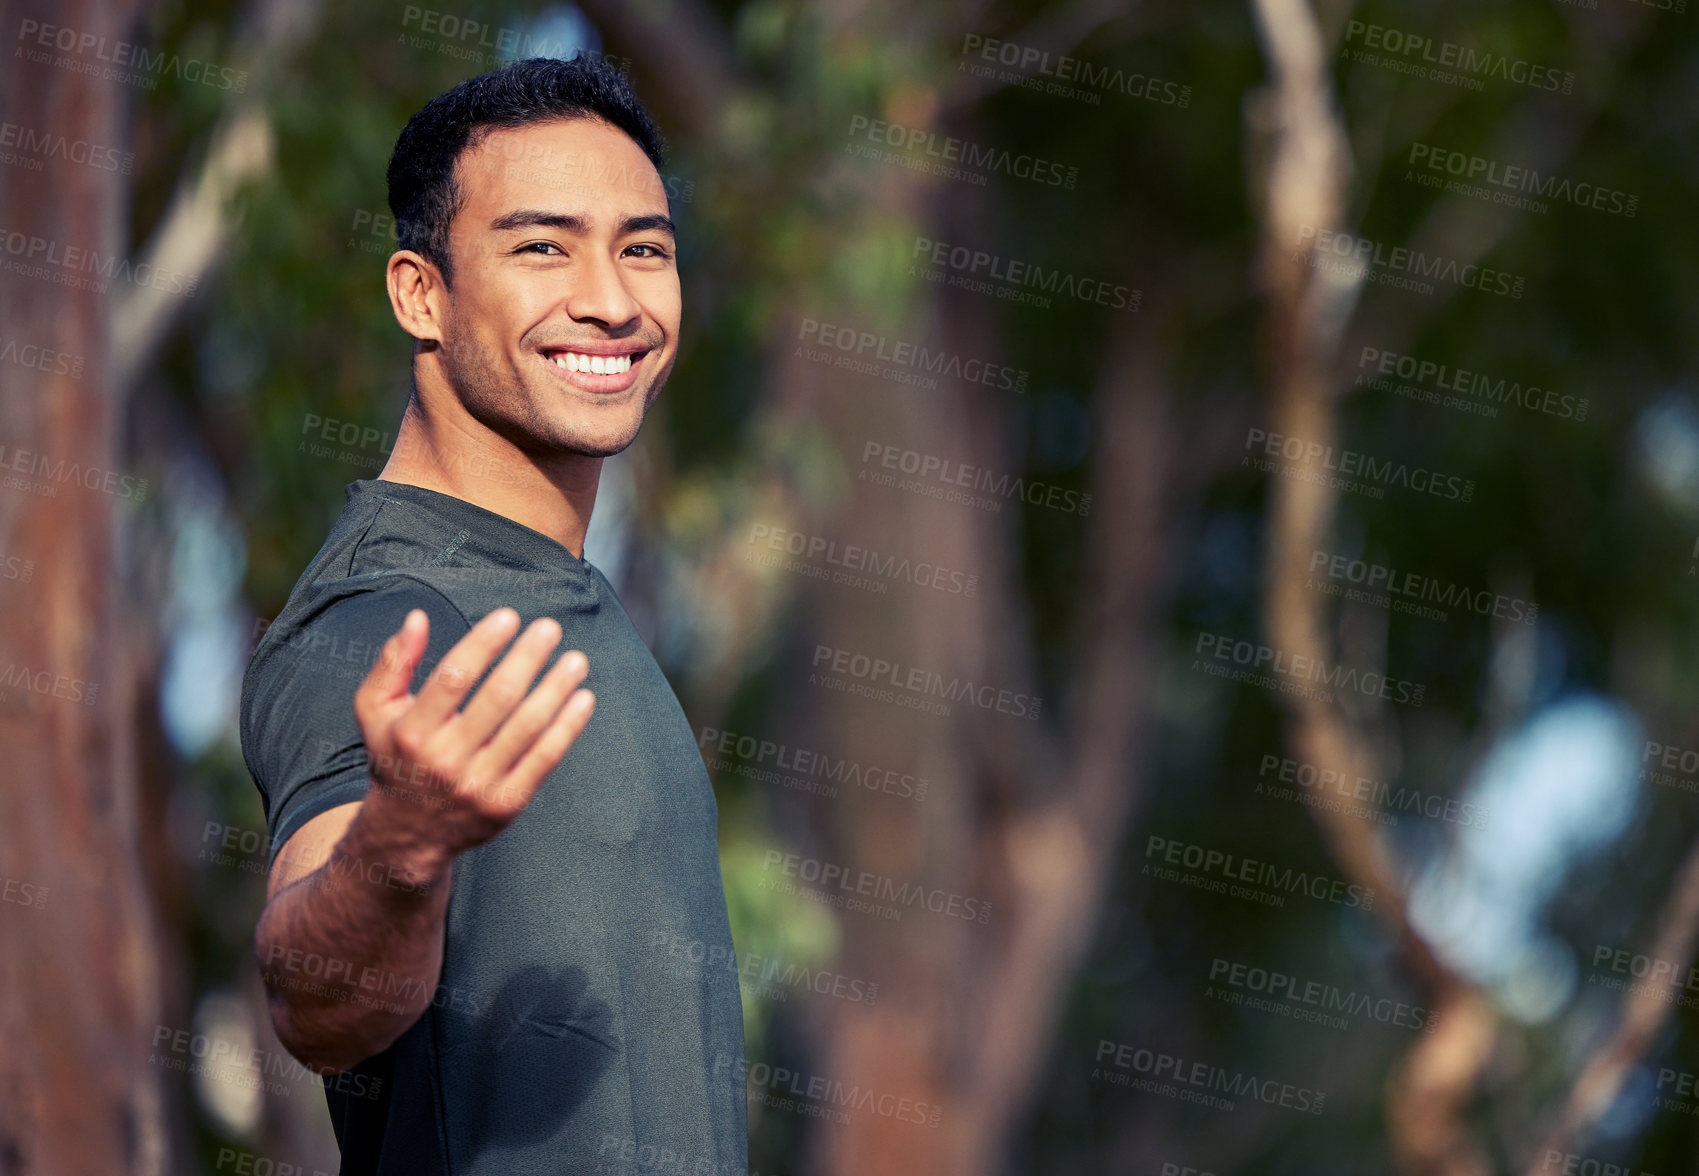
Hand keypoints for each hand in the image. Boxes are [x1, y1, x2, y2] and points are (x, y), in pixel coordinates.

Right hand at [352, 607, 593, 862]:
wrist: (407, 832)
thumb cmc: (397, 758)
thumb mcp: (375, 711)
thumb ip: (393, 663)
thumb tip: (416, 618)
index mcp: (412, 731)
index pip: (454, 677)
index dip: (484, 643)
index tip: (509, 617)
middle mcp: (445, 759)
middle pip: (497, 698)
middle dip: (527, 658)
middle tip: (550, 629)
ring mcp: (478, 784)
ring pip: (527, 728)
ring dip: (556, 689)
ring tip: (575, 661)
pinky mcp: (506, 803)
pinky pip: (544, 760)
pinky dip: (567, 728)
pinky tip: (583, 699)